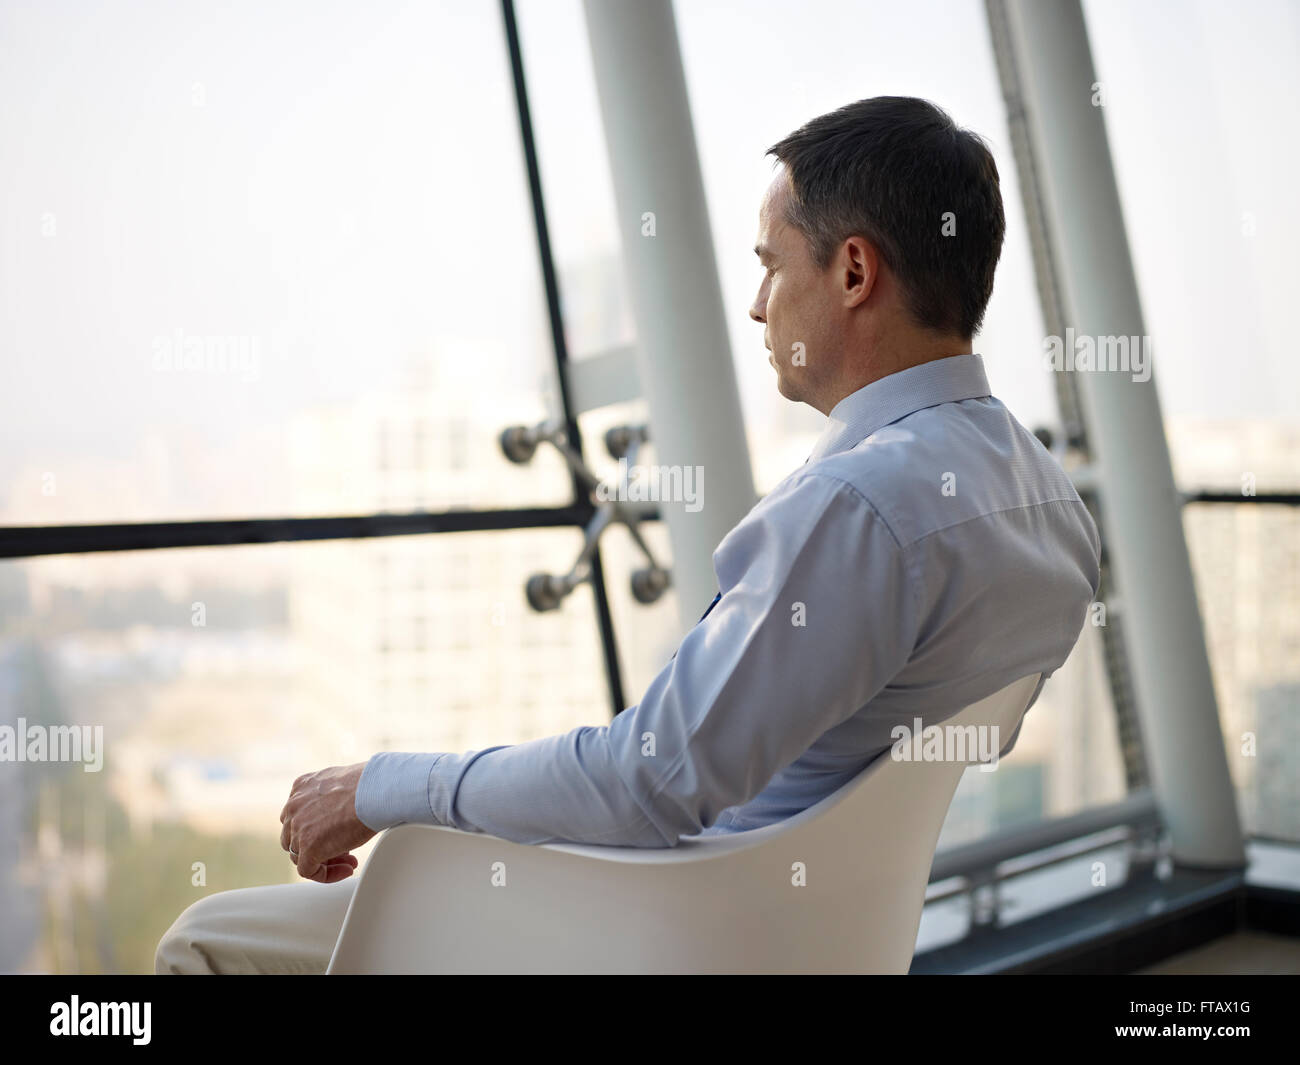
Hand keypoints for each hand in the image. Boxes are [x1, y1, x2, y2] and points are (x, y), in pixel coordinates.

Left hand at [279, 762, 375, 881]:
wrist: (376, 791)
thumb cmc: (370, 785)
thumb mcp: (343, 785)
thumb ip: (333, 798)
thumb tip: (342, 812)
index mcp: (302, 787)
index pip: (299, 817)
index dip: (318, 830)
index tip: (338, 834)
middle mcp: (294, 806)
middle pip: (296, 836)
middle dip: (319, 846)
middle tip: (344, 851)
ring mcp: (298, 827)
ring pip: (300, 855)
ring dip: (325, 861)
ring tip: (348, 862)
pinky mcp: (308, 847)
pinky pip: (308, 871)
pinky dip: (327, 875)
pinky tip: (346, 869)